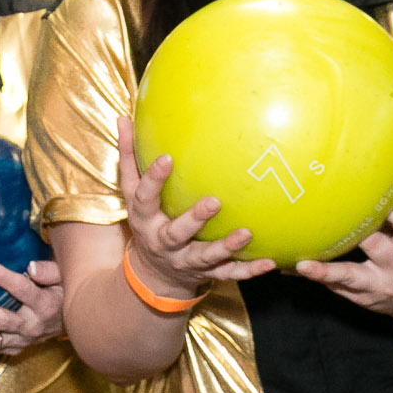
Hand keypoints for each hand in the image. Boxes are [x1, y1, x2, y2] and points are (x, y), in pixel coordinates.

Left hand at [0, 259, 63, 357]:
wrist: (72, 325)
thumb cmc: (62, 293)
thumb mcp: (64, 279)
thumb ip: (49, 271)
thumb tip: (31, 266)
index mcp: (44, 306)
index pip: (23, 291)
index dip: (3, 278)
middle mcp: (31, 327)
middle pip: (2, 319)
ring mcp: (19, 341)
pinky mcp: (10, 349)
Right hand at [116, 115, 273, 298]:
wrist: (153, 274)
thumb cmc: (147, 221)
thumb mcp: (132, 193)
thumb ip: (130, 157)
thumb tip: (123, 117)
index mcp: (144, 219)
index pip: (145, 198)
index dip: (154, 180)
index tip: (167, 158)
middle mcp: (162, 241)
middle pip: (177, 232)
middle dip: (194, 219)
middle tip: (214, 201)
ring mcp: (185, 260)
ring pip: (205, 256)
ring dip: (225, 246)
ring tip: (246, 233)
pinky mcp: (205, 273)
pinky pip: (228, 273)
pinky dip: (248, 270)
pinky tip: (269, 261)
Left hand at [295, 202, 392, 319]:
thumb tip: (366, 184)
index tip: (379, 197)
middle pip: (376, 245)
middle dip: (356, 232)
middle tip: (332, 218)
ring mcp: (381, 285)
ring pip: (351, 275)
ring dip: (326, 269)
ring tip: (304, 264)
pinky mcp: (365, 298)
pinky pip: (339, 287)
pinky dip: (320, 277)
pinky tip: (301, 270)